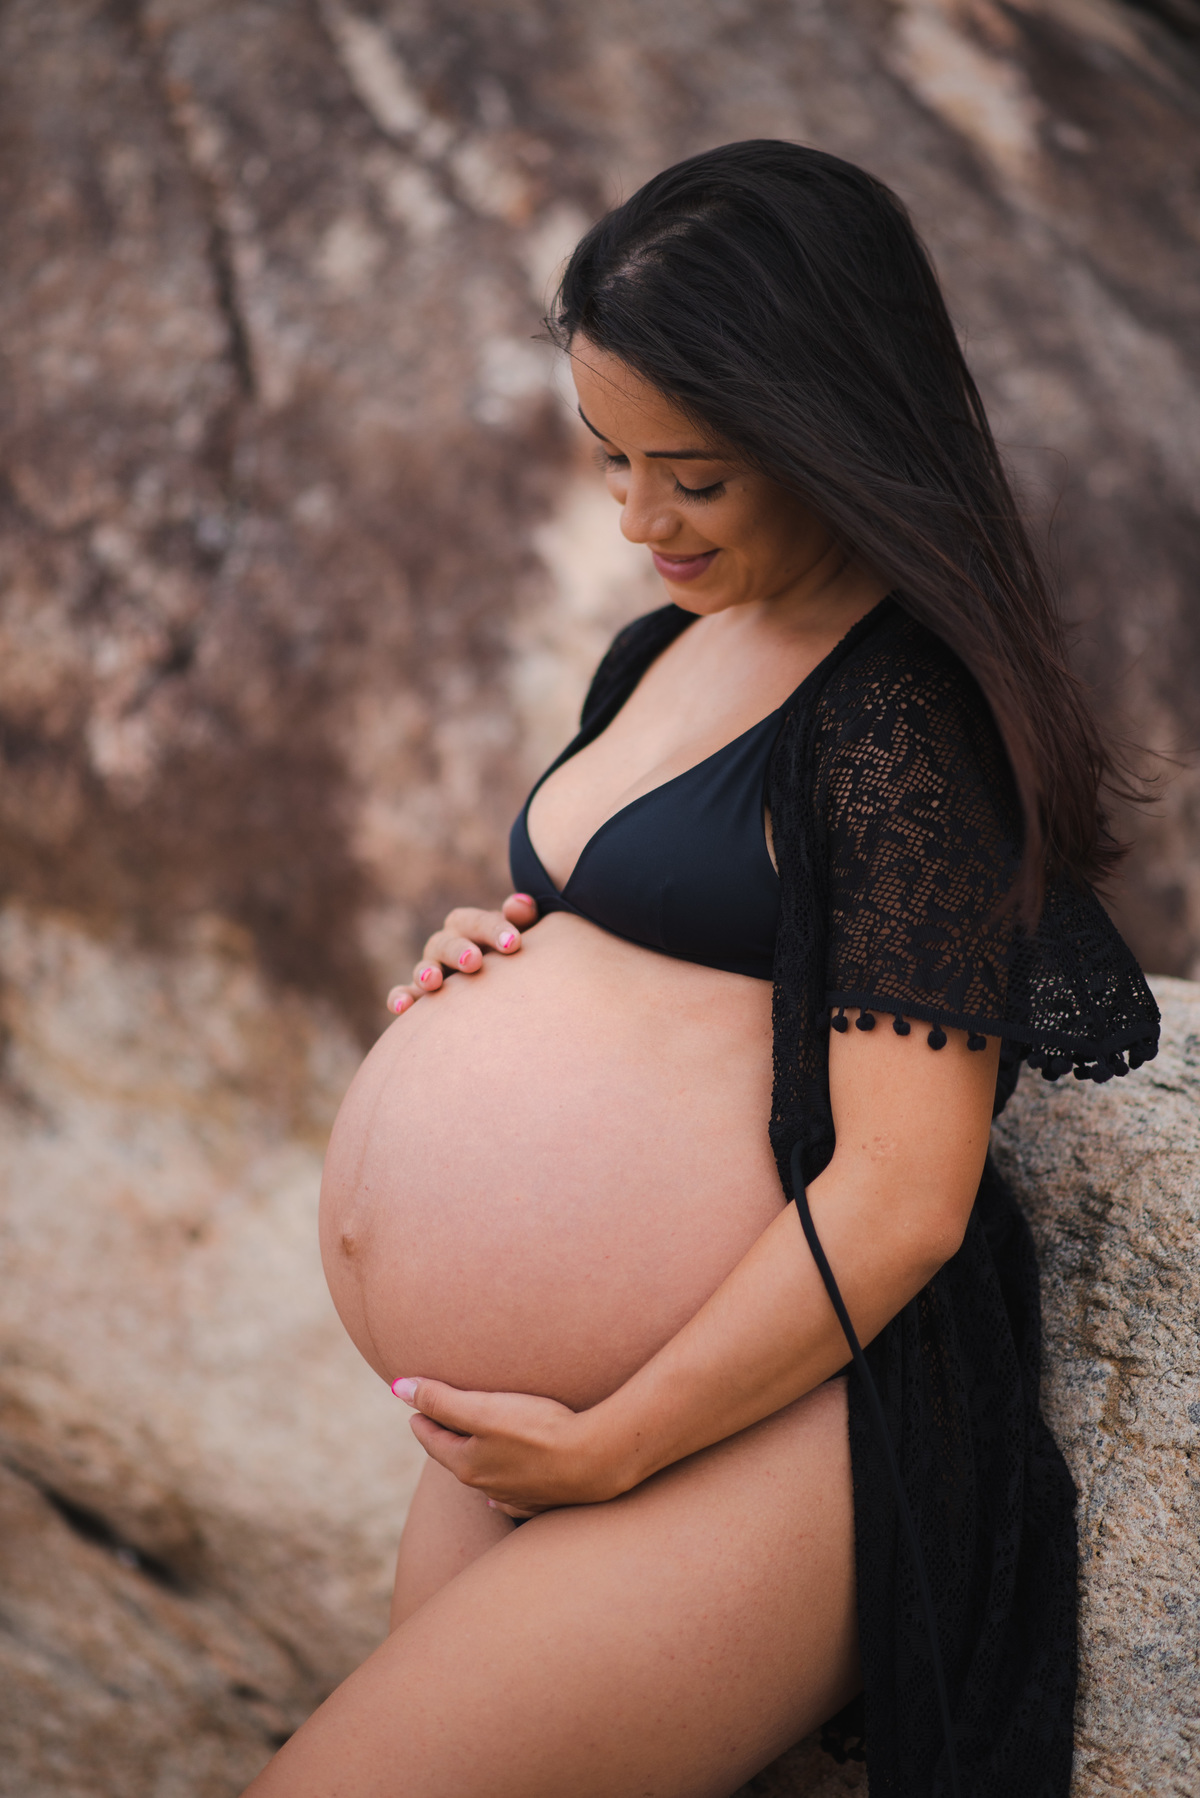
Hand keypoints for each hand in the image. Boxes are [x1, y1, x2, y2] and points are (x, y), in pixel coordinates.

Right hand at [386, 893, 538, 1014]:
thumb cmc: (509, 950)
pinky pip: (406, 993)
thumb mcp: (519, 934)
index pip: (477, 922)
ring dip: (425, 972)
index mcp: (468, 925)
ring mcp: (431, 968)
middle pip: (447, 942)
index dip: (494, 930)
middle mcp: (446, 943)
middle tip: (473, 961)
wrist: (498, 975)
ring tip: (432, 981)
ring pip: (423, 967)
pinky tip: (401, 1008)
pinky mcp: (420, 994)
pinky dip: (400, 998)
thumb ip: (521, 919)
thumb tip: (521, 904)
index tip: (513, 943)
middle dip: (458, 951)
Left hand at [390, 1376, 626, 1517]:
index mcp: (466, 1465)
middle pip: (455, 1457)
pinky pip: (510, 1498)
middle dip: (445, 1436)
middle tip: (438, 1417)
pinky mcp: (541, 1499)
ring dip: (474, 1458)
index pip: (431, 1438)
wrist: (594, 1461)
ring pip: (482, 1476)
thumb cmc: (537, 1431)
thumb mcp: (483, 1409)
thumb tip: (396, 1387)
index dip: (422, 1415)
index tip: (415, 1402)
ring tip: (471, 1444)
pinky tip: (498, 1498)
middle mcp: (485, 1486)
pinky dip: (499, 1491)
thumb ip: (440, 1399)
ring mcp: (514, 1496)